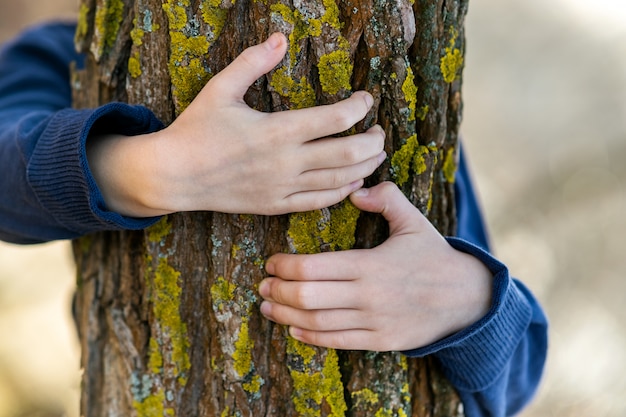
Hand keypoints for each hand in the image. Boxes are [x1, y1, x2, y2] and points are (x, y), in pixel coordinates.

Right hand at [87, 33, 384, 216]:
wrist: (174, 176)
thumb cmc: (196, 129)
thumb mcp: (221, 89)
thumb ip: (253, 62)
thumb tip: (281, 38)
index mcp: (278, 130)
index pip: (336, 118)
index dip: (360, 107)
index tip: (366, 99)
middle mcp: (286, 162)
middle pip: (348, 154)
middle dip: (373, 141)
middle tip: (378, 130)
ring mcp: (282, 187)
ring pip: (340, 181)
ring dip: (365, 166)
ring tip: (375, 153)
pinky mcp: (276, 205)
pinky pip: (319, 202)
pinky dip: (342, 192)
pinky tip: (353, 182)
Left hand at [259, 182, 492, 351]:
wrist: (466, 299)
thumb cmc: (434, 257)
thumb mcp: (414, 222)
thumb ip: (387, 199)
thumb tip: (356, 190)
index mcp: (370, 264)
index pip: (314, 267)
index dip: (285, 266)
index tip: (272, 262)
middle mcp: (367, 296)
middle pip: (307, 297)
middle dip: (278, 292)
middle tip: (262, 285)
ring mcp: (373, 322)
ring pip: (316, 323)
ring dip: (285, 316)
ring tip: (267, 306)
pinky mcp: (379, 341)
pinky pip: (336, 342)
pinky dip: (310, 336)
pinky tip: (293, 328)